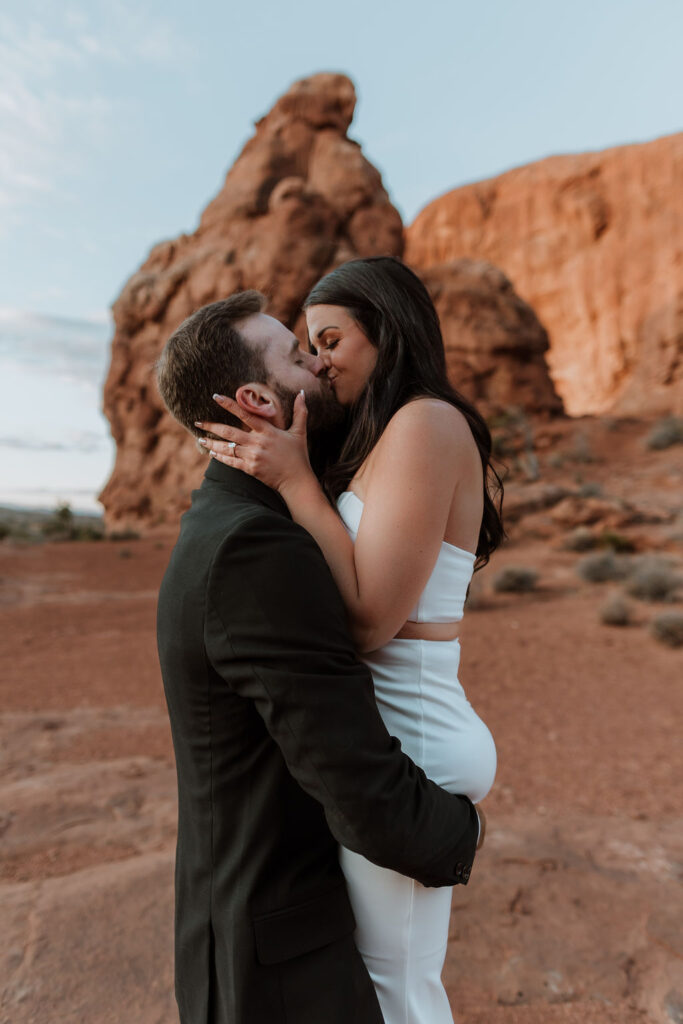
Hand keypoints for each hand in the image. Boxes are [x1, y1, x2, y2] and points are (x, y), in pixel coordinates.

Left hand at [195, 392, 313, 493]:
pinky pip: (231, 462)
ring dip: (212, 443)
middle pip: (229, 432)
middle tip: (197, 422)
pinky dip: (220, 457)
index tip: (216, 397)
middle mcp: (257, 442)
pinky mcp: (250, 469)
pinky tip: (212, 453)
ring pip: (227, 448)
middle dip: (211, 426)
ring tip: (200, 438)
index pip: (245, 414)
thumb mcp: (300, 432)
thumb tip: (302, 393)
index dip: (229, 404)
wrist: (297, 481)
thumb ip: (300, 412)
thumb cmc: (298, 455)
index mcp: (268, 431)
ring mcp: (252, 456)